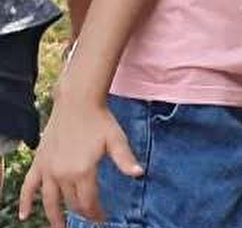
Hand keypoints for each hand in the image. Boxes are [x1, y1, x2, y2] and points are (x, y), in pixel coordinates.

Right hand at [20, 96, 143, 226]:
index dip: (96, 213)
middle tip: (89, 219)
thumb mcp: (116, 140)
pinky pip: (28, 187)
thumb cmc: (100, 121)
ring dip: (54, 217)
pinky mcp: (39, 163)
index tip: (103, 219)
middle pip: (71, 203)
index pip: (89, 202)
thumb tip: (139, 174)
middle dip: (81, 213)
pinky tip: (24, 215)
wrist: (77, 103)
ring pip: (49, 201)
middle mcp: (63, 174)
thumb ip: (125, 160)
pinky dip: (24, 202)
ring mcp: (48, 169)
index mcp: (83, 171)